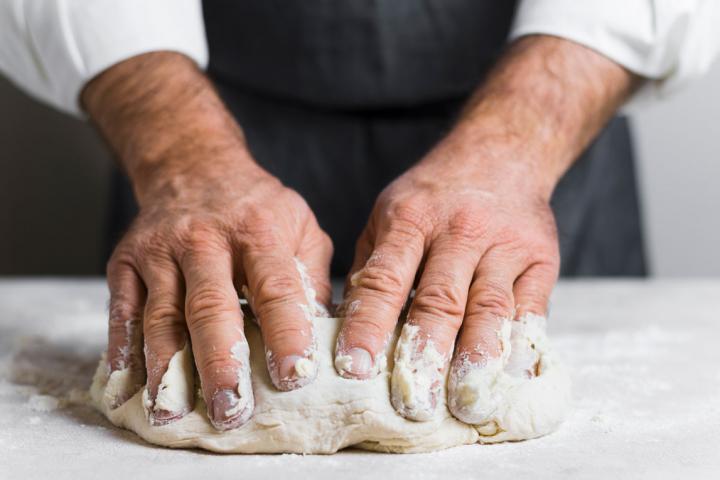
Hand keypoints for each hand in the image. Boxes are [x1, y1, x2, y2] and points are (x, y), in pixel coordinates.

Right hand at [83, 53, 331, 429]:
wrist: (193, 168)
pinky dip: (125, 349)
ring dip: (167, 370)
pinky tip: (131, 384)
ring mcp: (161, 250)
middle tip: (231, 411)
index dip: (286, 333)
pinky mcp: (126, 261)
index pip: (275, 288)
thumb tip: (326, 337)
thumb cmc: (258, 209)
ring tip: (174, 413)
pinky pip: (123, 310)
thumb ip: (313, 279)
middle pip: (211, 308)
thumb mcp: (301, 228)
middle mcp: (206, 239)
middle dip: (220, 364)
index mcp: (259, 232)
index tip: (294, 377)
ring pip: (161, 316)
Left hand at [334, 35, 636, 422]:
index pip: (385, 279)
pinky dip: (522, 344)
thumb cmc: (432, 198)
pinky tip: (511, 376)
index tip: (353, 368)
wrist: (499, 154)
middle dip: (424, 354)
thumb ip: (371, 269)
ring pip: (489, 306)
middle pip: (439, 299)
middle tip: (412, 404)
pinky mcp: (540, 258)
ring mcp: (503, 244)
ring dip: (477, 357)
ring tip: (465, 402)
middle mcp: (457, 230)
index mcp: (408, 219)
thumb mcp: (388, 216)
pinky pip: (533, 306)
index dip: (368, 325)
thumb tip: (342, 330)